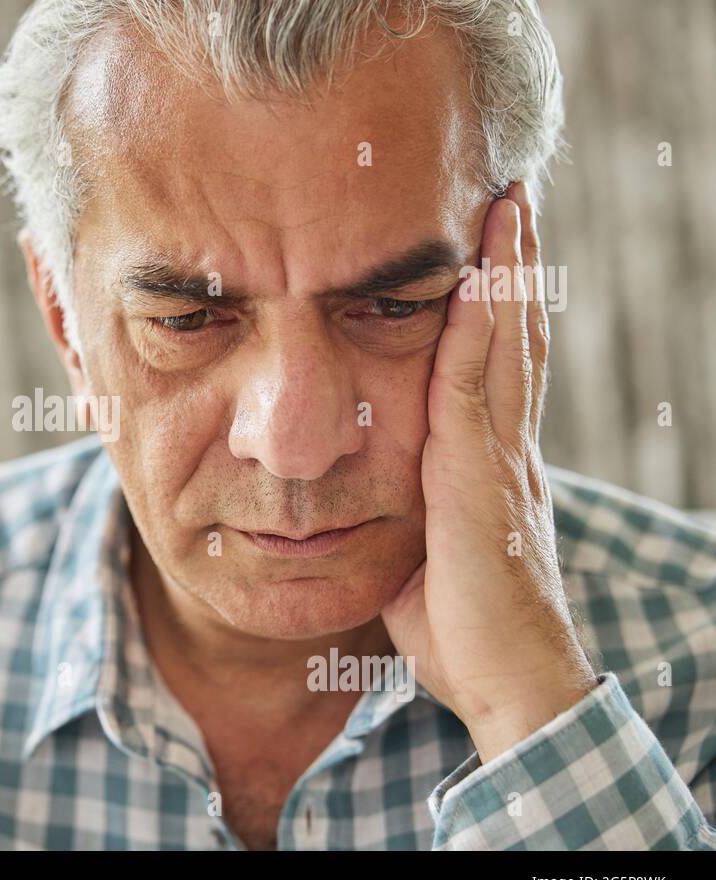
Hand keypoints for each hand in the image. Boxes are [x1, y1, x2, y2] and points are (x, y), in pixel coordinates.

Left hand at [380, 181, 597, 762]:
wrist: (504, 684)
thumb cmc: (458, 630)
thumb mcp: (420, 552)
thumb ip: (405, 507)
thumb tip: (364, 489)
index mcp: (487, 463)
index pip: (496, 364)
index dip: (499, 304)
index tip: (492, 245)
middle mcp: (504, 449)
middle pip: (514, 337)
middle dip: (514, 266)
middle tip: (511, 195)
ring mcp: (501, 460)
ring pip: (507, 346)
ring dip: (508, 273)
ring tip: (507, 204)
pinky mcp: (481, 479)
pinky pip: (477, 388)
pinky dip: (482, 329)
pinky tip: (480, 278)